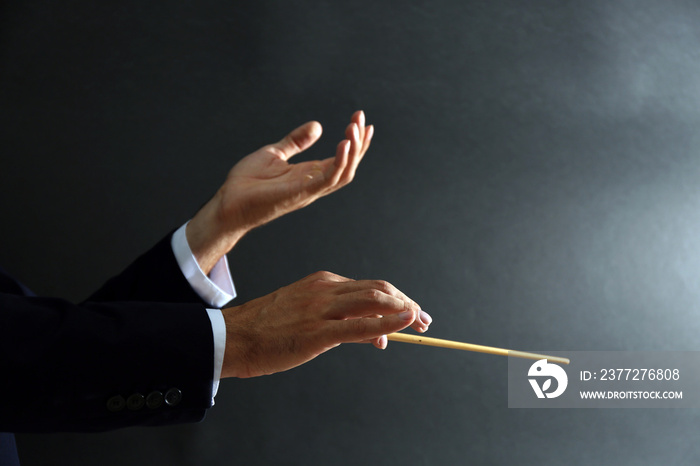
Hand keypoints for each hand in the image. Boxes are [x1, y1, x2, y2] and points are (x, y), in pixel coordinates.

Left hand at [187, 111, 372, 272]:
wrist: (228, 202)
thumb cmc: (248, 183)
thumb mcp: (274, 153)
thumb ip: (296, 141)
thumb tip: (318, 126)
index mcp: (309, 175)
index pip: (341, 159)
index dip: (354, 142)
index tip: (361, 120)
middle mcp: (314, 184)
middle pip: (348, 166)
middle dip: (359, 143)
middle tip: (361, 118)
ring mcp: (309, 190)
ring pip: (343, 173)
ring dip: (353, 151)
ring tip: (355, 128)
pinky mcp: (300, 194)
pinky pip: (327, 180)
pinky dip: (339, 162)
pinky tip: (344, 144)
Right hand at [220, 271, 431, 377]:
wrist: (234, 337)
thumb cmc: (268, 329)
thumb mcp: (305, 314)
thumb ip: (338, 320)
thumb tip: (374, 334)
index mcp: (323, 282)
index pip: (370, 287)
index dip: (397, 300)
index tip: (411, 313)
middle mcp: (326, 290)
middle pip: (380, 290)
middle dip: (407, 303)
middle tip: (425, 320)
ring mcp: (322, 309)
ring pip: (375, 301)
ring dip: (404, 311)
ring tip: (420, 324)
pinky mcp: (318, 332)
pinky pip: (361, 324)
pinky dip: (389, 322)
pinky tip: (406, 323)